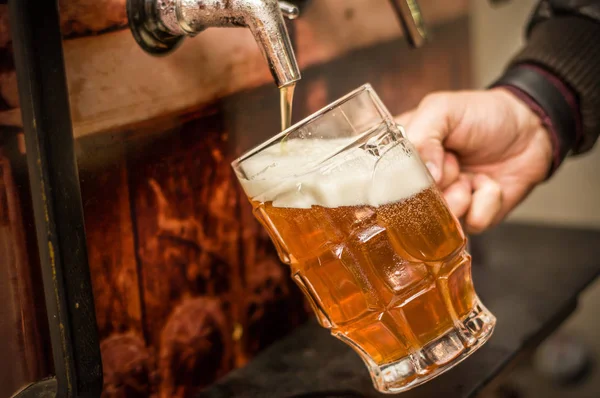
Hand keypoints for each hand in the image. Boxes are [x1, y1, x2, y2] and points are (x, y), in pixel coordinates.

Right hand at [397, 88, 552, 233]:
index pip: (379, 178)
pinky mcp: (470, 216)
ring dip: (460, 195)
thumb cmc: (484, 114)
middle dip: (433, 187)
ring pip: (438, 218)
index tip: (411, 173)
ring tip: (472, 176)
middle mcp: (419, 182)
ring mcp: (444, 201)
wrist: (531, 129)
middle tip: (452, 164)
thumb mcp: (444, 109)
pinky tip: (489, 184)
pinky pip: (471, 223)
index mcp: (403, 154)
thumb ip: (422, 135)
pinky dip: (486, 202)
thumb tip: (423, 175)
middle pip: (407, 204)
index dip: (393, 180)